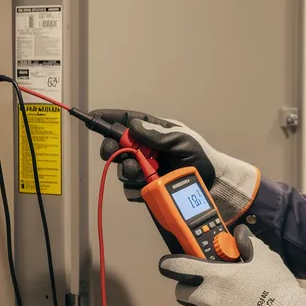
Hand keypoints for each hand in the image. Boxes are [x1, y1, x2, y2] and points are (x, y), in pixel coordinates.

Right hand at [89, 109, 260, 222]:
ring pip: (121, 168)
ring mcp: (145, 168)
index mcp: (155, 132)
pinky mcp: (146, 187)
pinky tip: (149, 185)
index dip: (109, 118)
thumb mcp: (182, 141)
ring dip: (128, 170)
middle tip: (115, 152)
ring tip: (145, 173)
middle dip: (112, 148)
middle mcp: (146, 149)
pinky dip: (136, 187)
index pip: (127, 120)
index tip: (93, 117)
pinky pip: (131, 187)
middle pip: (117, 145)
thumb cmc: (201, 157)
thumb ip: (158, 135)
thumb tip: (134, 126)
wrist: (212, 185)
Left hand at [159, 226, 305, 305]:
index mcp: (213, 276)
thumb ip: (248, 244)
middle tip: (208, 289)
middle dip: (190, 289)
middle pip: (181, 293)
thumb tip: (239, 234)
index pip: (178, 267)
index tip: (167, 265)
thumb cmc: (277, 289)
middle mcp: (205, 299)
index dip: (171, 265)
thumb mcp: (265, 258)